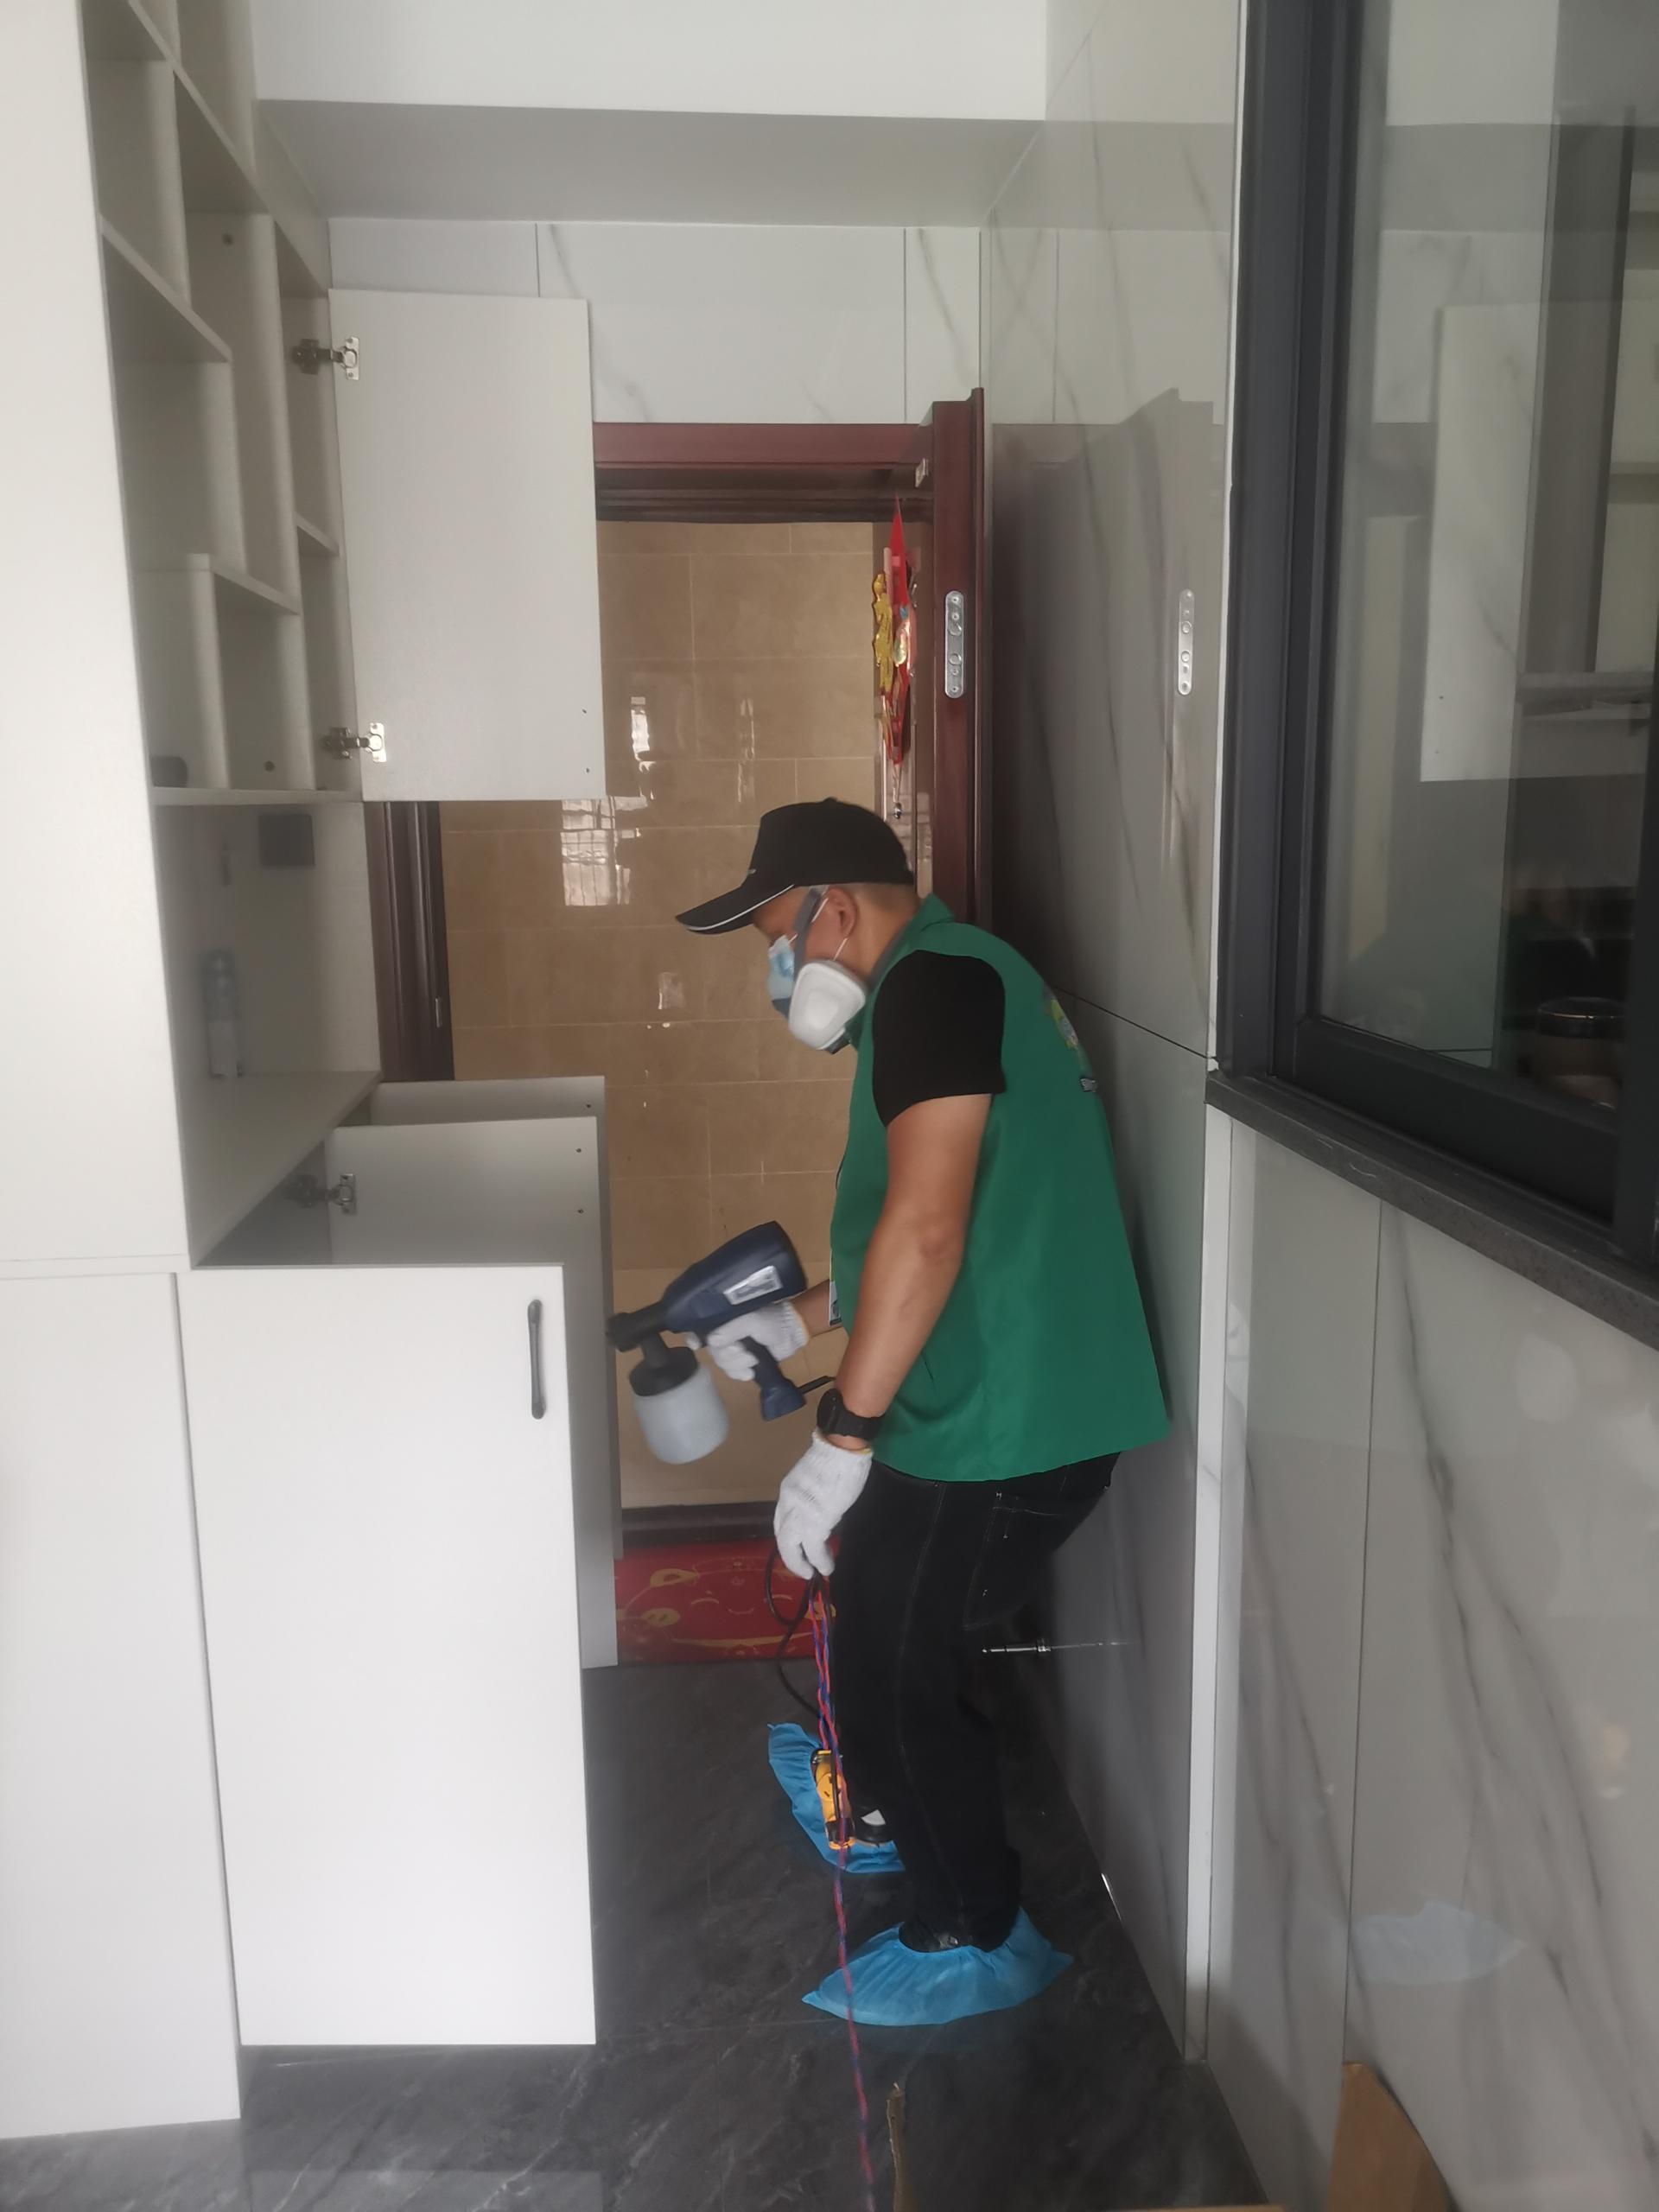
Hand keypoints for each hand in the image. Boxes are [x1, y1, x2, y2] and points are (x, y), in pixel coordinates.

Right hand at [704, 1299, 807, 1380]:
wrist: (792, 1333)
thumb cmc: (771, 1321)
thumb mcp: (752, 1321)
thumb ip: (732, 1330)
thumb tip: (710, 1342)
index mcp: (724, 1321)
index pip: (701, 1329)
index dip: (695, 1338)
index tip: (697, 1346)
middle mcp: (726, 1335)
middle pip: (714, 1351)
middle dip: (729, 1354)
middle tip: (744, 1350)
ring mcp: (735, 1350)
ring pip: (723, 1364)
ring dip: (738, 1364)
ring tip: (753, 1359)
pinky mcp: (744, 1363)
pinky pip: (733, 1373)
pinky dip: (741, 1374)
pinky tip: (750, 1373)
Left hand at [774, 1433, 871, 1581]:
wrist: (842, 1448)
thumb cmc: (835, 1458)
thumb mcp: (815, 1479)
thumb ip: (812, 1496)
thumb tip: (821, 1510)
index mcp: (788, 1491)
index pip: (781, 1520)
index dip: (788, 1537)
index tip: (798, 1547)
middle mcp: (788, 1503)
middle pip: (782, 1538)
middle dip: (791, 1557)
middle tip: (803, 1570)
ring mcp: (799, 1513)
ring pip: (792, 1547)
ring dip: (802, 1563)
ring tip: (815, 1572)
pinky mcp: (815, 1521)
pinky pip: (814, 1548)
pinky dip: (820, 1560)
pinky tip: (826, 1567)